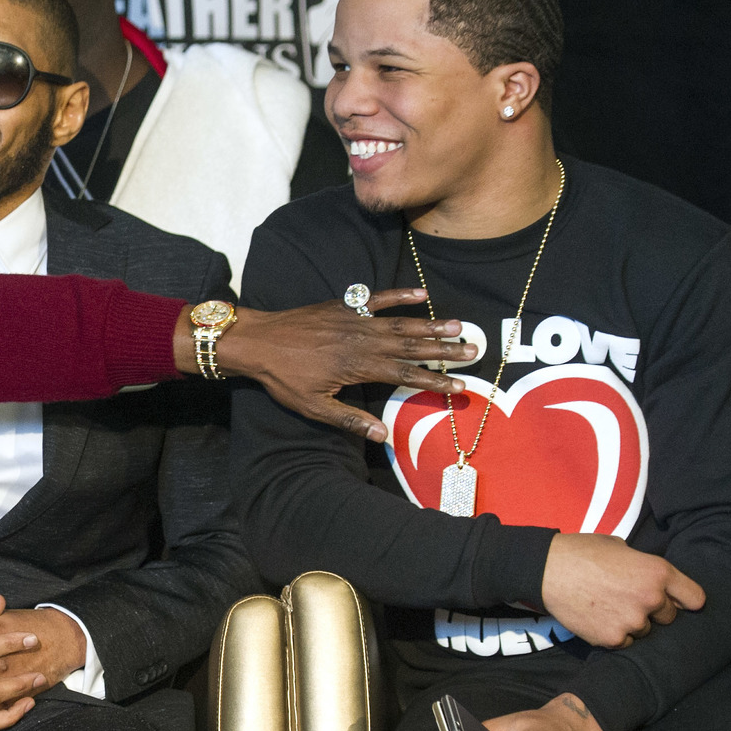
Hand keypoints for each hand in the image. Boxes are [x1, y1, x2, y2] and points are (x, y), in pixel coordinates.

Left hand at [179, 290, 475, 441]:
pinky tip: (422, 294)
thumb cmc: (283, 379)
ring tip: (458, 325)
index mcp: (358, 367)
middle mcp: (362, 341)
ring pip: (400, 323)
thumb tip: (382, 435)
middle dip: (443, 351)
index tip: (459, 387)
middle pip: (410, 347)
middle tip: (473, 350)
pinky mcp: (344, 306)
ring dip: (430, 325)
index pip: (404, 376)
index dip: (434, 382)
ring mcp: (355, 320)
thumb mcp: (314, 407)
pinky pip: (377, 298)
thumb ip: (350, 419)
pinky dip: (400, 295)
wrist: (258, 342)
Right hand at [541, 533, 705, 647]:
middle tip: (627, 600)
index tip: (679, 603)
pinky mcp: (612, 638)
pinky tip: (597, 618)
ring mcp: (632, 621)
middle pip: (668, 617)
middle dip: (653, 611)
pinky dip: (613, 634)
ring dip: (631, 623)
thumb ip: (642, 566)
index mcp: (658, 572)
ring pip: (644, 631)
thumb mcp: (621, 547)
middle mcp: (651, 598)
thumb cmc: (582, 552)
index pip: (695, 598)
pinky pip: (623, 642)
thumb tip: (650, 579)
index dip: (686, 600)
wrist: (546, 569)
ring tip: (607, 607)